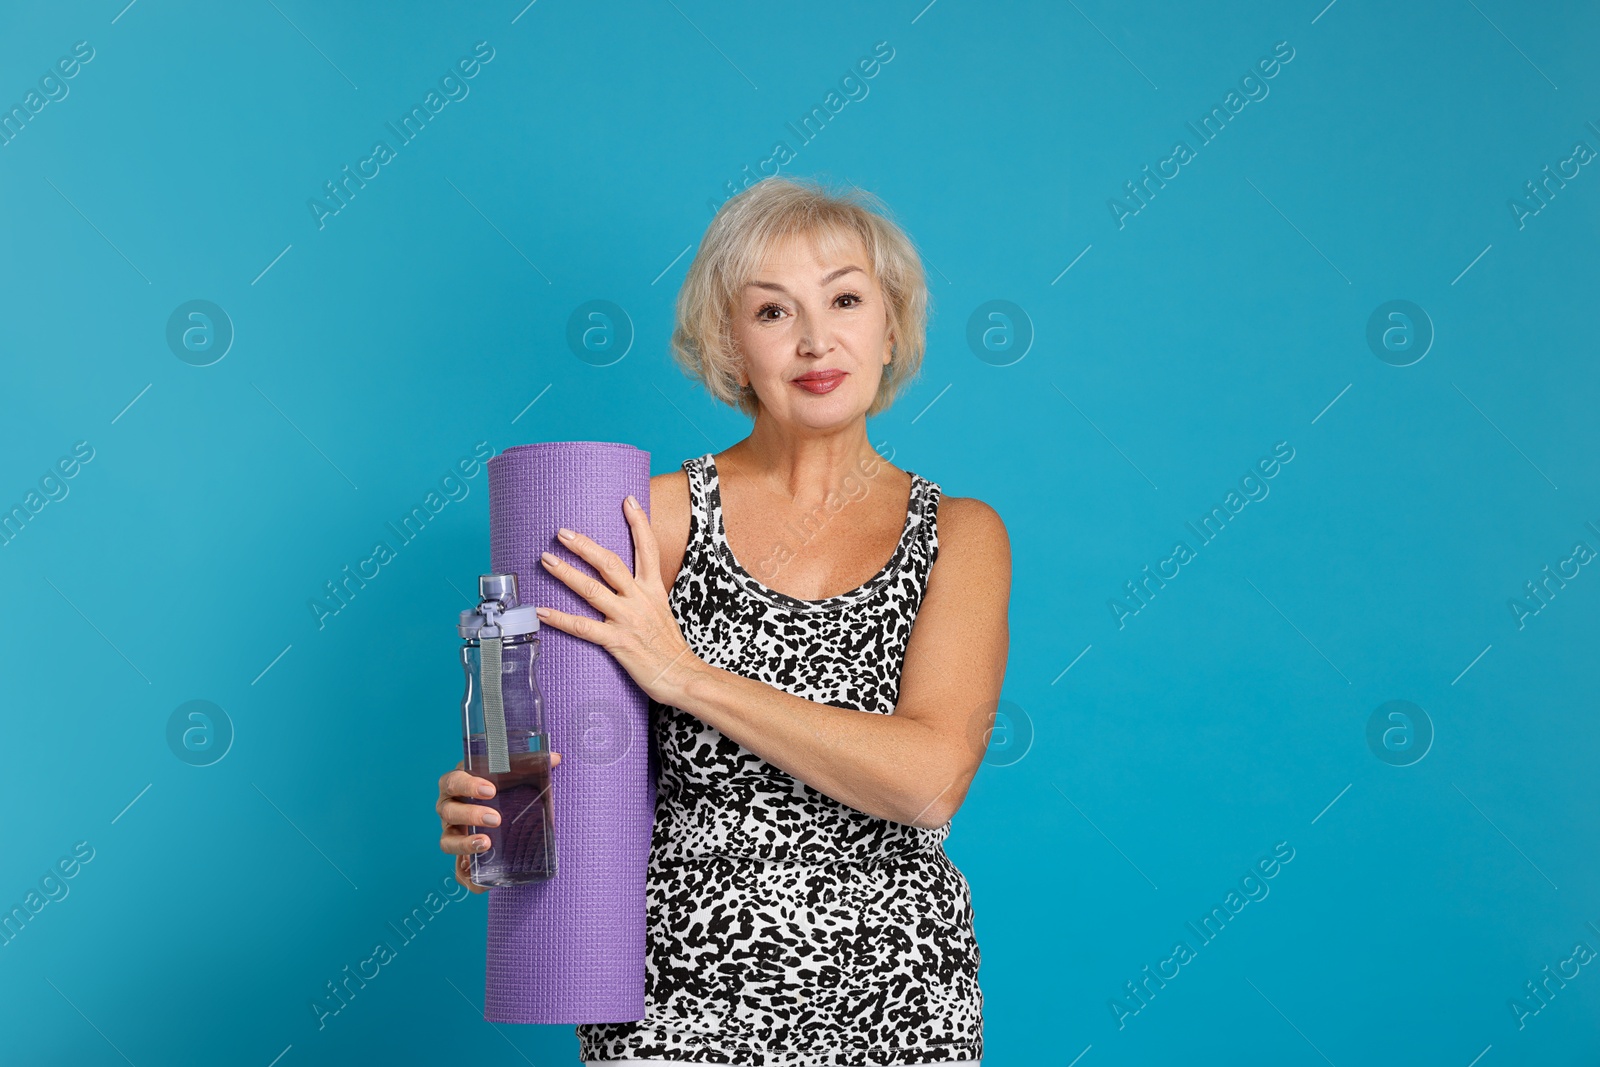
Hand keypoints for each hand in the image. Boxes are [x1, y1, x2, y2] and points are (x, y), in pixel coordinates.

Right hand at [438, 752, 561, 893]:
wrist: (504, 813)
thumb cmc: (504, 789)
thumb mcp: (515, 776)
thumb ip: (530, 766)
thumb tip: (555, 759)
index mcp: (458, 785)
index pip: (452, 781)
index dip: (467, 785)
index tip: (491, 790)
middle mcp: (450, 809)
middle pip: (448, 811)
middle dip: (470, 814)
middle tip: (496, 818)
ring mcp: (453, 834)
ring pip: (447, 841)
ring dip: (464, 844)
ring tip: (486, 844)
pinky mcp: (461, 858)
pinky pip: (457, 872)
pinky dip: (466, 876)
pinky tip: (479, 879)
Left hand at [533, 493, 704, 705]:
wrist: (683, 676)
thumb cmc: (670, 648)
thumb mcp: (663, 612)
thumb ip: (644, 596)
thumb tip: (628, 586)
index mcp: (654, 590)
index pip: (647, 549)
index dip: (638, 522)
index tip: (628, 499)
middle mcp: (640, 600)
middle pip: (610, 563)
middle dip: (585, 545)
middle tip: (563, 532)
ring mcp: (627, 620)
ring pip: (592, 590)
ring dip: (566, 572)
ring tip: (546, 559)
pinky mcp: (617, 642)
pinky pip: (582, 627)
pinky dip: (559, 619)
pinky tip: (541, 611)